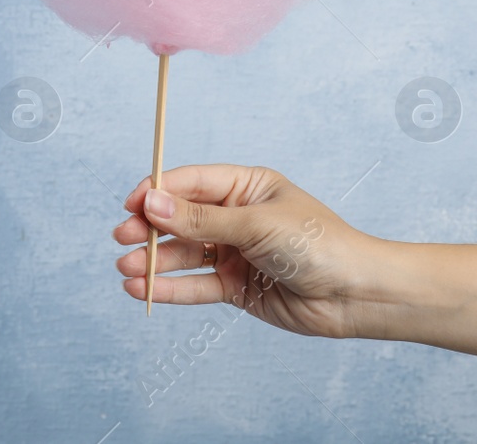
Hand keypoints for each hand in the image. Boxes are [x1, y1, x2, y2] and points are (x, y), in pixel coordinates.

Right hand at [112, 164, 386, 338]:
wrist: (354, 294)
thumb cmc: (318, 244)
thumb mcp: (256, 225)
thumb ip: (202, 220)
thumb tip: (153, 203)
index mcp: (247, 186)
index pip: (192, 182)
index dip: (159, 190)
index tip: (131, 204)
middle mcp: (238, 217)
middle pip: (183, 218)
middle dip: (151, 228)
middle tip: (123, 238)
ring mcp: (236, 252)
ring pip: (185, 253)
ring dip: (155, 260)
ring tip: (126, 269)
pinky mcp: (236, 287)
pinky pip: (196, 285)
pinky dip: (170, 287)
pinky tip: (143, 289)